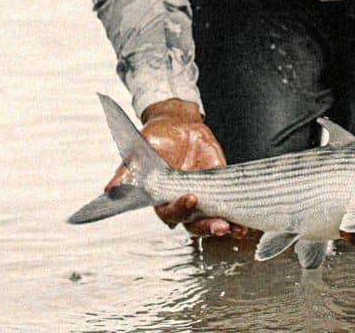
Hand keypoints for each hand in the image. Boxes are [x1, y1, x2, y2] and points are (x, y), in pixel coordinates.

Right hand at [104, 98, 247, 238]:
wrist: (176, 124)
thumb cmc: (154, 140)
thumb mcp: (139, 152)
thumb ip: (127, 172)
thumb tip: (110, 189)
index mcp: (162, 199)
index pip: (170, 212)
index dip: (180, 209)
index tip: (190, 197)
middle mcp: (182, 203)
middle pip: (194, 224)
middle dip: (207, 227)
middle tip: (220, 226)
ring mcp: (202, 197)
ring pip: (211, 219)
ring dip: (224, 226)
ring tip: (236, 229)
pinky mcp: (217, 187)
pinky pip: (227, 204)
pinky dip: (236, 214)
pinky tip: (245, 222)